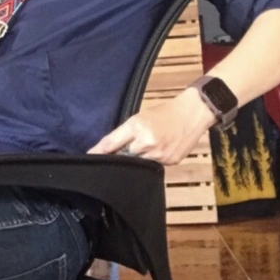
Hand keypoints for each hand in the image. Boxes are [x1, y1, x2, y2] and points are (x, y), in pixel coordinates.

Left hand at [87, 89, 214, 164]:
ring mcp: (159, 154)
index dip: (99, 152)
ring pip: (138, 164)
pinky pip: (153, 167)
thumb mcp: (140, 117)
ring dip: (135, 161)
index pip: (111, 143)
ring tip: (141, 151)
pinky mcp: (170, 162)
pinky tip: (154, 153)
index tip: (88, 158)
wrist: (192, 113)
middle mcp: (147, 142)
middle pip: (124, 157)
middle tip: (116, 156)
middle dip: (119, 157)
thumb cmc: (164, 113)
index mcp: (137, 126)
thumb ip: (124, 133)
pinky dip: (150, 162)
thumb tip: (106, 149)